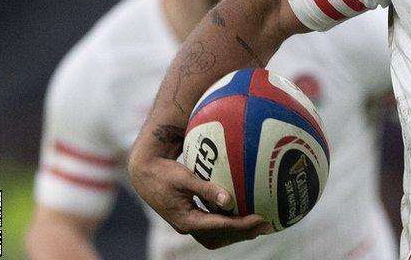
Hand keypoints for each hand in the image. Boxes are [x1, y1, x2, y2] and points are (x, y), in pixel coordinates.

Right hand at [129, 154, 270, 248]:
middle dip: (243, 233)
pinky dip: (228, 226)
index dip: (241, 225)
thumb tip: (229, 199)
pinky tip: (242, 216)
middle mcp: (187, 226)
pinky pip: (212, 228)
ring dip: (237, 232)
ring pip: (216, 236)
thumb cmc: (164, 172)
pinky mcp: (189, 218)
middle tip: (266, 224)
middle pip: (219, 237)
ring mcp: (187, 224)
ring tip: (258, 225)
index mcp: (186, 219)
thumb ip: (206, 189)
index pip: (219, 227)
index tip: (260, 218)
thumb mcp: (185, 178)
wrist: (144, 173)